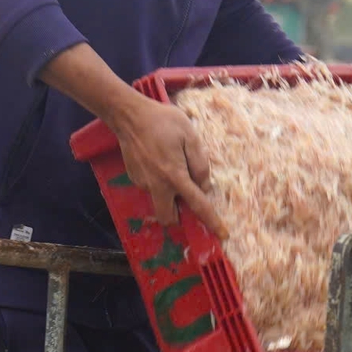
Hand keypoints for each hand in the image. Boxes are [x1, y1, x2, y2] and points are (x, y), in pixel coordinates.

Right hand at [111, 93, 225, 236]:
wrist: (129, 116)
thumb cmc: (163, 121)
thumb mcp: (190, 136)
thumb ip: (200, 163)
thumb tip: (203, 186)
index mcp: (175, 176)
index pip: (197, 205)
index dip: (211, 221)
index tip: (222, 235)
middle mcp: (157, 185)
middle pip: (169, 217)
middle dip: (179, 216)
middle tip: (186, 197)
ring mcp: (143, 183)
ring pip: (160, 200)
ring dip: (169, 194)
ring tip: (170, 164)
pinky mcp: (134, 178)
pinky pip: (151, 187)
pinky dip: (159, 182)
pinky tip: (158, 159)